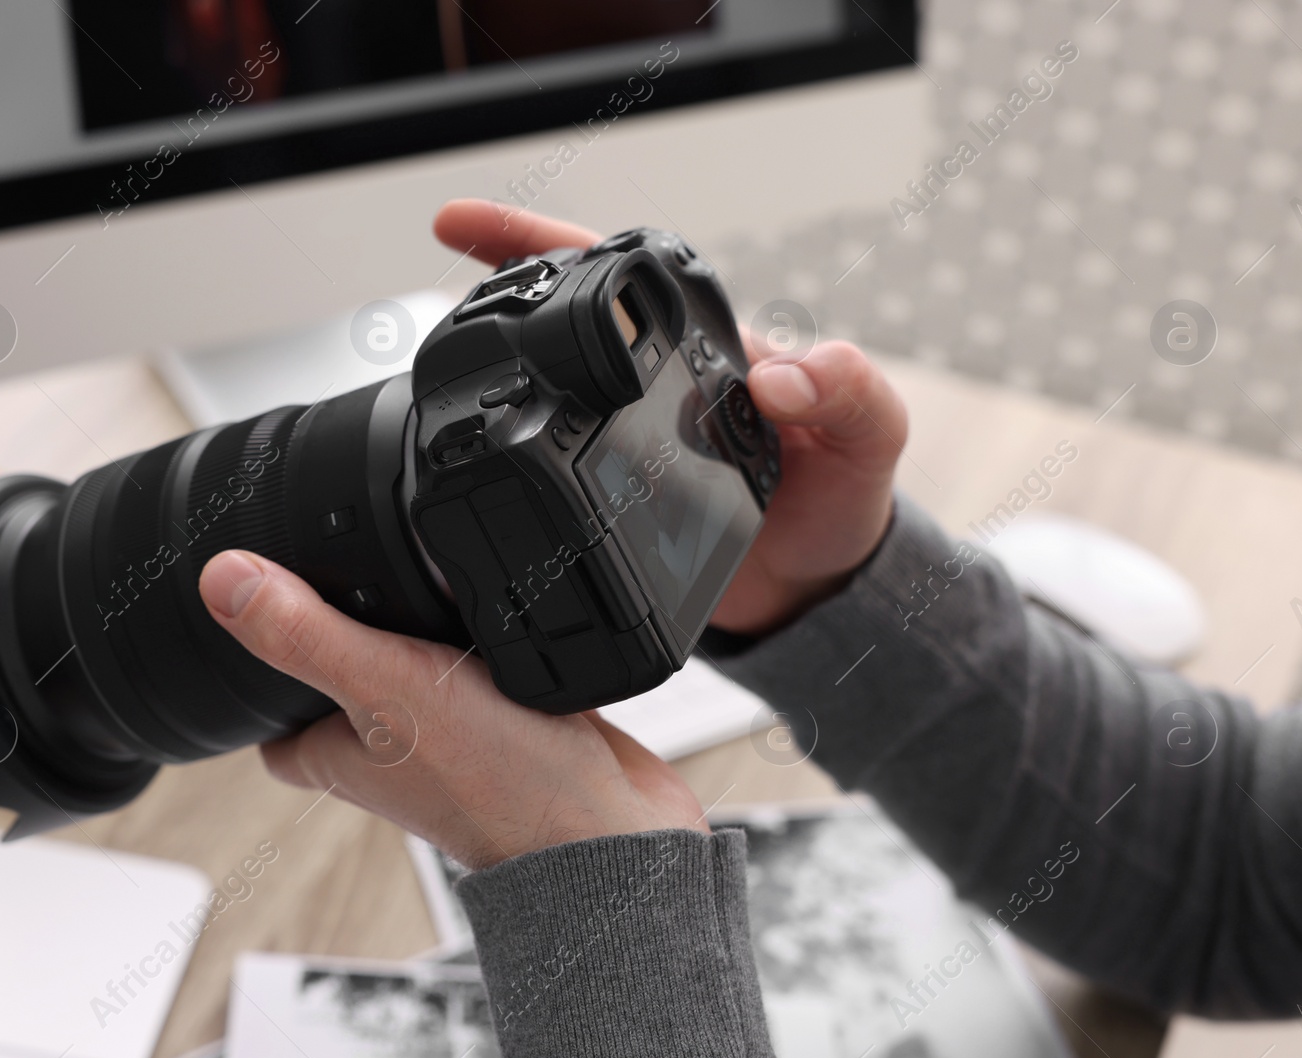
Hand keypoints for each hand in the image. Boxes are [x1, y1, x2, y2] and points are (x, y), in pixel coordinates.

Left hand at [202, 522, 703, 866]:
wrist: (609, 827)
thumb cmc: (497, 788)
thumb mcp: (384, 687)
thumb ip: (305, 634)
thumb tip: (223, 580)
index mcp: (334, 750)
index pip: (268, 701)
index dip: (260, 649)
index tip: (260, 591)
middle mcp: (388, 743)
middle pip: (342, 666)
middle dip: (349, 612)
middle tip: (348, 556)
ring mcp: (451, 729)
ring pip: (416, 656)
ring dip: (425, 616)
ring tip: (426, 561)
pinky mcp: (510, 713)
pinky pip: (483, 655)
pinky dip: (489, 623)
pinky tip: (500, 589)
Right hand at [435, 200, 908, 635]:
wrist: (820, 591)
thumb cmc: (847, 503)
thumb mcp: (867, 440)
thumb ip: (846, 395)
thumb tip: (782, 372)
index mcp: (714, 348)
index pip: (627, 275)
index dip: (554, 243)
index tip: (482, 223)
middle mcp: (664, 381)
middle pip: (570, 309)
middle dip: (502, 269)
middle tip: (448, 233)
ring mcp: (633, 434)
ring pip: (549, 379)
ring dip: (495, 350)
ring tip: (434, 335)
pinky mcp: (614, 493)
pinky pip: (553, 453)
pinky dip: (511, 439)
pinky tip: (472, 448)